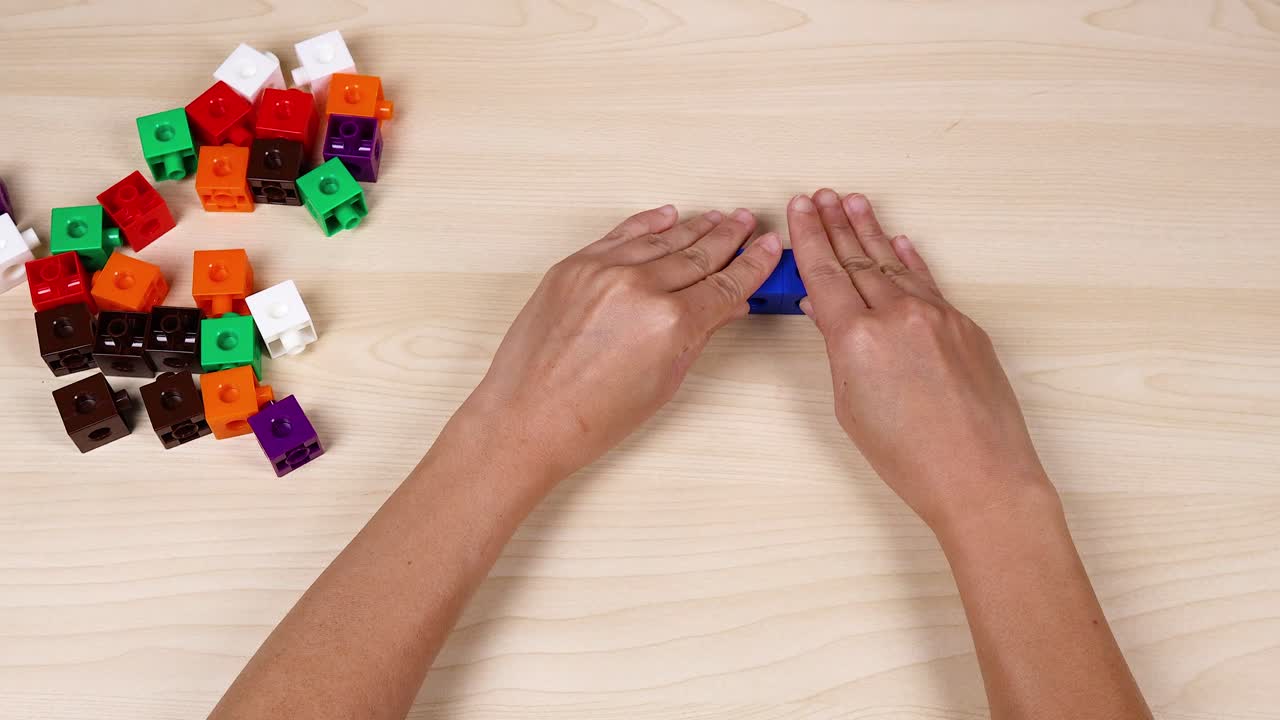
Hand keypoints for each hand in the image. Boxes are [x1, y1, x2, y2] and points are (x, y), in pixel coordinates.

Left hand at [464, 205, 781, 480]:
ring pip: (662, 239)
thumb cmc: (590, 417)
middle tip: (750, 223)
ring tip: (719, 218)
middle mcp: (639, 288)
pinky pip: (621, 234)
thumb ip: (697, 335)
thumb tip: (724, 307)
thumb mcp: (663, 382)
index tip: (769, 249)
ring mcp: (602, 271)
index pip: (726, 285)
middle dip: (729, 238)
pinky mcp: (573, 266)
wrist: (526, 419)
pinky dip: (648, 223)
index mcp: (670, 323)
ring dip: (695, 227)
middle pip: (699, 254)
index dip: (753, 265)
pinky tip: (669, 216)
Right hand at [789, 189, 1054, 532]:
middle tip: (820, 195)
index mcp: (858, 339)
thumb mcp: (851, 407)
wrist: (981, 476)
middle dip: (836, 224)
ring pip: (895, 264)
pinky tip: (898, 242)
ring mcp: (937, 317)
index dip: (809, 237)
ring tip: (853, 203)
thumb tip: (830, 316)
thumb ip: (839, 352)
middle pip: (857, 259)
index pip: (825, 273)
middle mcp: (898, 316)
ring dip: (871, 232)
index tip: (799, 209)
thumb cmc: (911, 458)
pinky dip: (910, 260)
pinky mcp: (966, 327)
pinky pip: (929, 283)